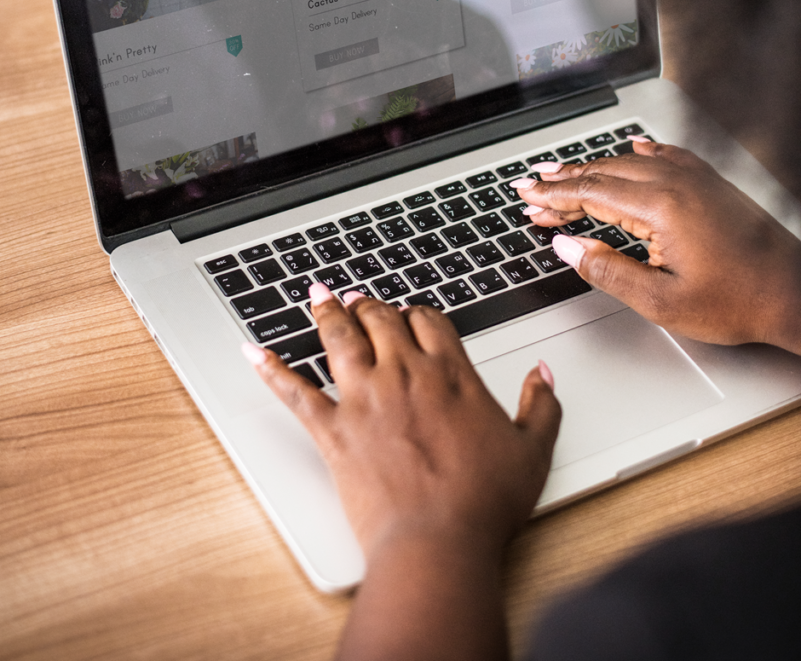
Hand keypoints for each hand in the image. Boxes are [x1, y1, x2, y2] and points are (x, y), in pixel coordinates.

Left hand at [245, 289, 559, 561]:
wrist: (439, 542)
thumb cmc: (485, 502)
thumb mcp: (533, 450)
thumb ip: (542, 404)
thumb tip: (543, 373)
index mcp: (450, 373)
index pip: (428, 320)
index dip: (416, 312)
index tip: (410, 314)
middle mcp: (404, 374)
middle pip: (381, 319)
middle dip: (370, 305)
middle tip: (359, 298)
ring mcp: (365, 399)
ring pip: (339, 338)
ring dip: (327, 312)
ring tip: (317, 294)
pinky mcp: (333, 430)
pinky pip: (295, 391)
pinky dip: (271, 368)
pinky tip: (253, 350)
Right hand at [514, 140, 800, 352]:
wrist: (794, 294)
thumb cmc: (738, 301)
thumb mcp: (661, 302)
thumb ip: (608, 271)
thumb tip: (567, 248)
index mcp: (661, 207)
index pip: (591, 194)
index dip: (554, 198)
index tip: (528, 200)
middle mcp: (677, 183)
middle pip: (604, 173)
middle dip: (562, 181)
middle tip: (531, 187)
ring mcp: (696, 179)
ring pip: (630, 163)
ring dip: (592, 169)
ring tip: (563, 173)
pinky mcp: (710, 184)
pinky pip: (667, 156)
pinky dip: (639, 154)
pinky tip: (632, 148)